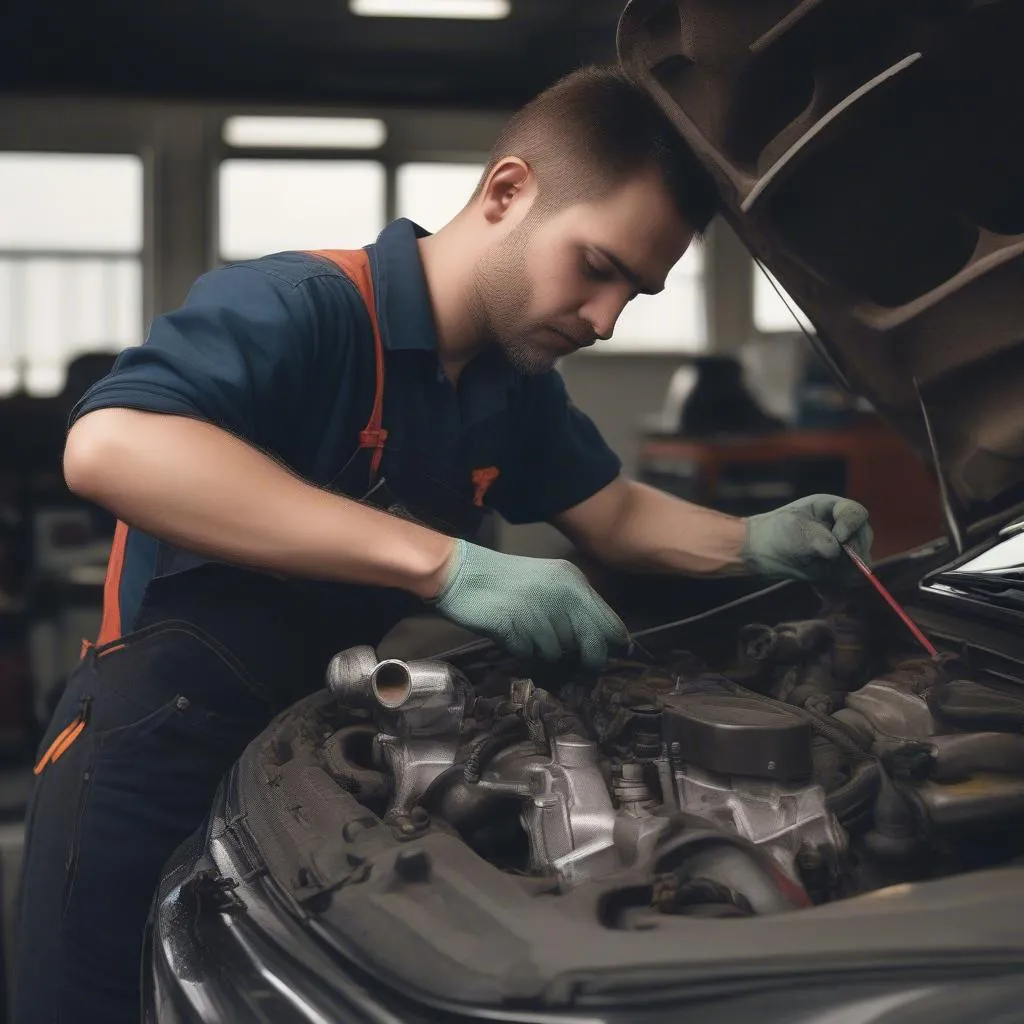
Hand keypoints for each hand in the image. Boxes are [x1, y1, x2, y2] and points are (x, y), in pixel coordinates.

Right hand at [430, 539, 628, 667]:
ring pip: (558, 654)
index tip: (616, 657)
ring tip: (527, 636)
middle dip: (588, 661)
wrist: (459, 572)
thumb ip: (574, 607)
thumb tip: (600, 642)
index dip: (615, 644)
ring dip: (544, 653)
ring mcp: (538, 609)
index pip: (610, 622)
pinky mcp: (514, 625)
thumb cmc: (504, 580)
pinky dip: (522, 653)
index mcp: (573, 581)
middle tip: (579, 668)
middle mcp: (562, 593)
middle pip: (592, 644)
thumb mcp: (547, 584)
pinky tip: (511, 636)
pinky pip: (529, 655)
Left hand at [742, 495, 872, 582]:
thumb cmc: (777, 531)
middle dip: (850, 550)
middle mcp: (843, 527)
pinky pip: (851, 577)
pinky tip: (818, 577)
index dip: (851, 526)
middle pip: (864, 537)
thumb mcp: (794, 529)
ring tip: (817, 565)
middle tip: (829, 557)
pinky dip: (837, 580)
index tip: (838, 537)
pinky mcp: (840, 568)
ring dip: (843, 567)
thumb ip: (818, 539)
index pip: (857, 514)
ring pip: (861, 561)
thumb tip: (835, 552)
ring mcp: (844, 548)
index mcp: (832, 508)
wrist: (762, 552)